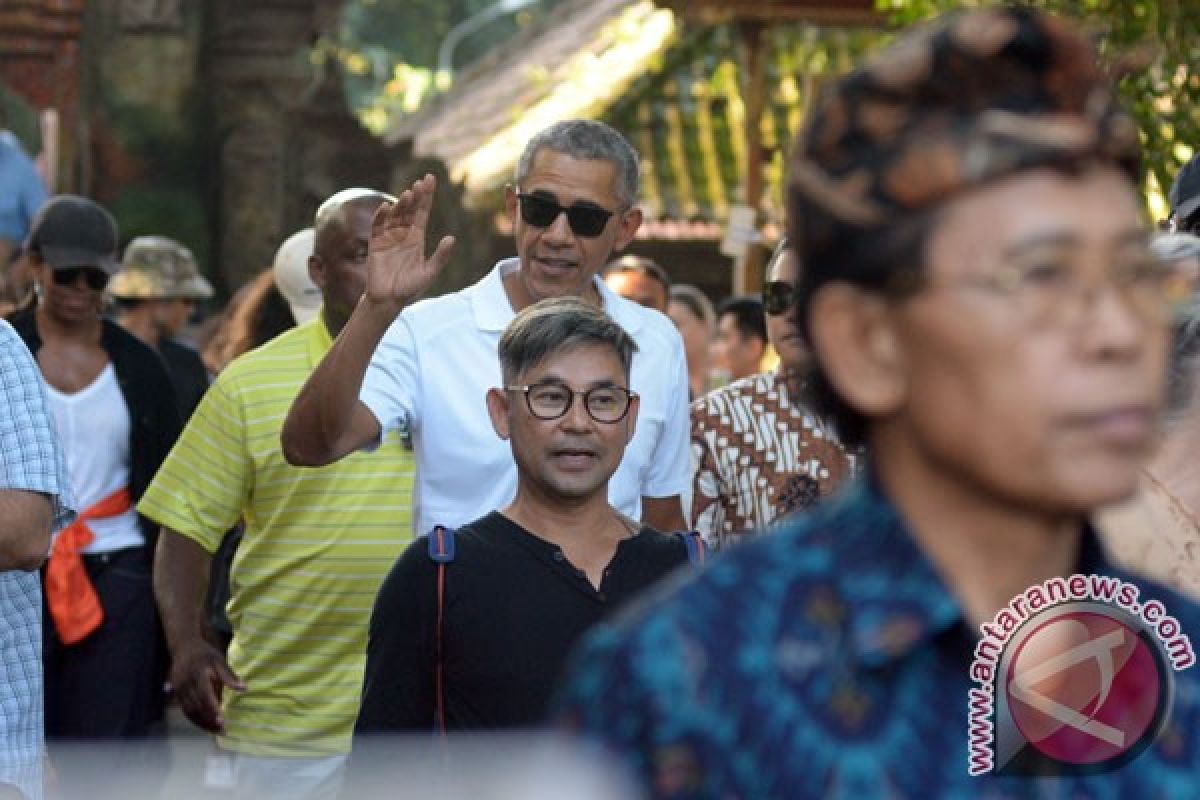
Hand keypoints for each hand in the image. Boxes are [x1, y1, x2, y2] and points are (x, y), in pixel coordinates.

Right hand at [170, 638, 244, 733]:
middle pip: (196, 707)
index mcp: (197, 674)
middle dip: (209, 721)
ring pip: (189, 711)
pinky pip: (185, 710)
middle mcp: (186, 684)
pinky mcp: (176, 694)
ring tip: (216, 731)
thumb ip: (229, 676)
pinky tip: (205, 725)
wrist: (184, 648)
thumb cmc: (205, 654)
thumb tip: (243, 688)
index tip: (222, 721)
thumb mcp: (219, 660)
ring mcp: (179, 690)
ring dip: (202, 723)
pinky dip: (195, 719)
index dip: (213, 709)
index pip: (205, 695)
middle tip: (223, 731)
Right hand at [365, 173, 455, 310]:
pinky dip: (381, 216)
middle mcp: (403, 234)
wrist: (389, 300)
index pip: (422, 212)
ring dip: (402, 204)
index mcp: (417, 238)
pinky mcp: (375, 243)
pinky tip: (387, 207)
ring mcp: (388, 237)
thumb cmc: (410, 288)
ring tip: (409, 194)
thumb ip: (440, 256)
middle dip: (416, 196)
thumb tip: (452, 238)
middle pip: (409, 210)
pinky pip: (377, 226)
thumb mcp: (430, 272)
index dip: (426, 197)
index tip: (430, 180)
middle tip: (421, 182)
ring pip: (395, 215)